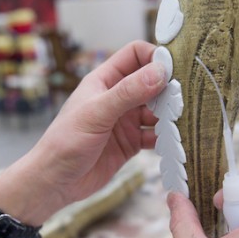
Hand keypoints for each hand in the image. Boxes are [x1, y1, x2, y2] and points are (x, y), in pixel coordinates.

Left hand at [0, 41, 166, 222]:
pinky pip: (155, 135)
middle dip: (168, 88)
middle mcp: (117, 97)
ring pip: (156, 110)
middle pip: (151, 82)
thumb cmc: (65, 142)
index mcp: (105, 80)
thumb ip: (128, 92)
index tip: (174, 70)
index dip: (155, 57)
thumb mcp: (97, 113)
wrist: (54, 182)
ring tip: (182, 121)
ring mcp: (125, 121)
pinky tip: (173, 142)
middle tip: (184, 99)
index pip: (135, 55)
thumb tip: (159, 72)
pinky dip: (165, 138)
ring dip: (169, 115)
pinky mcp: (131, 143)